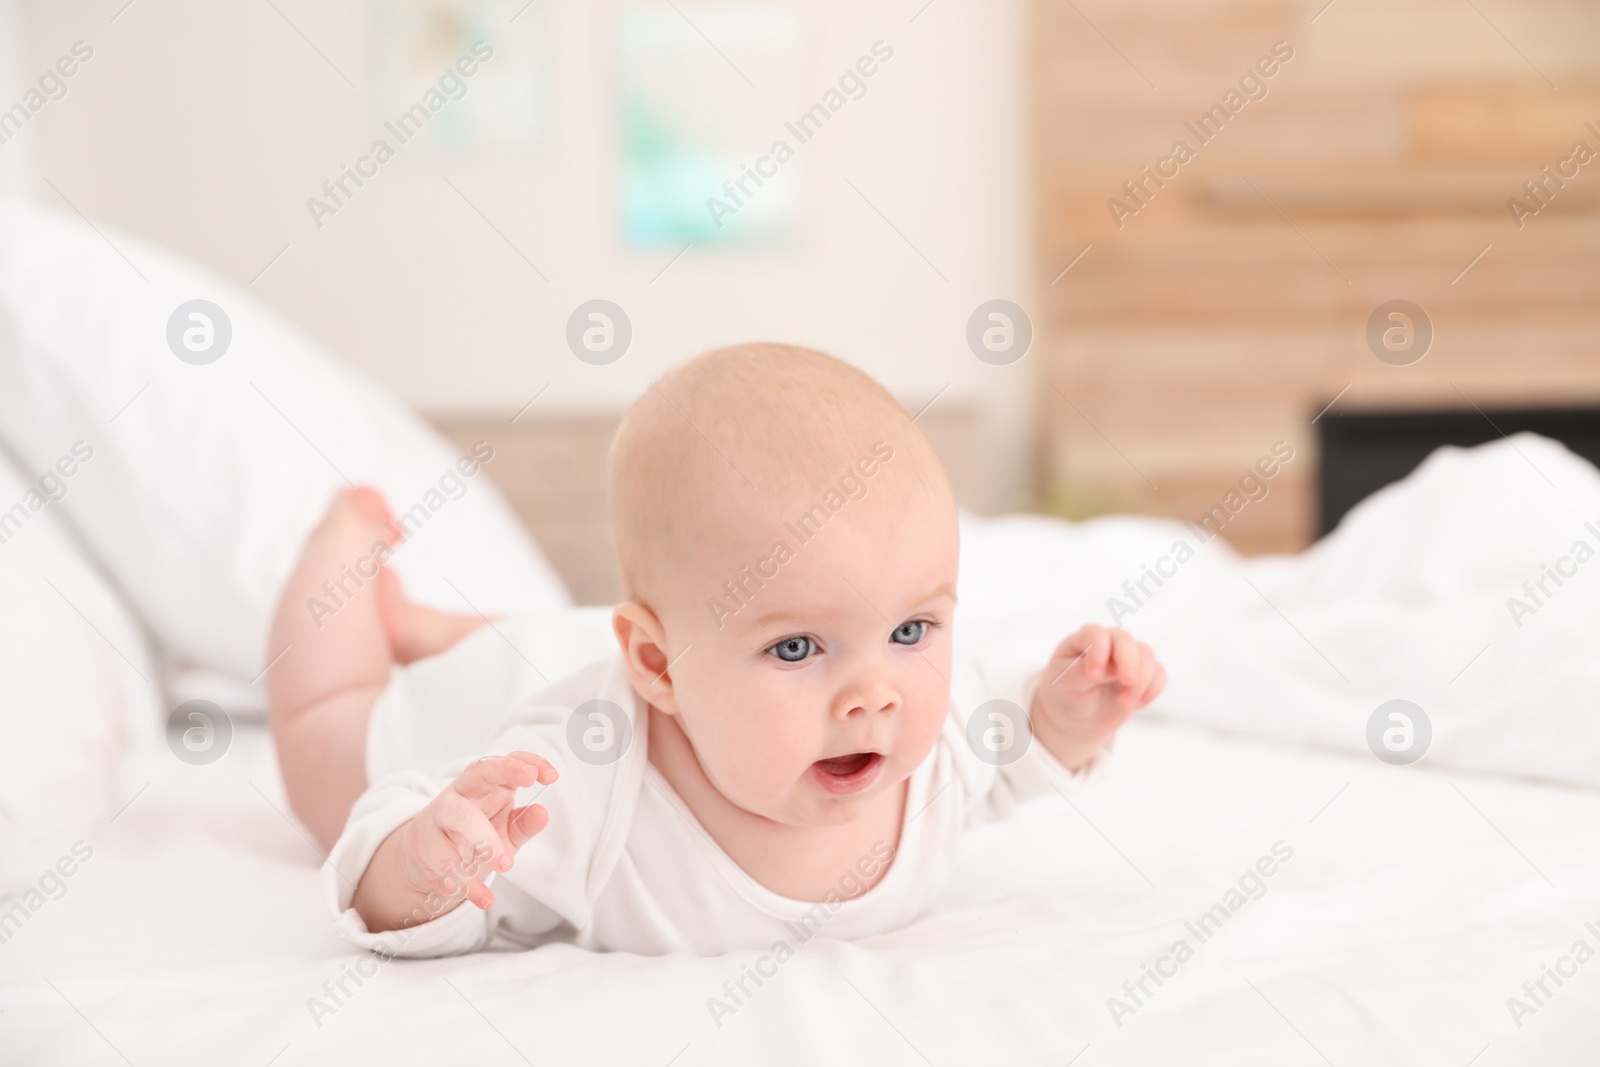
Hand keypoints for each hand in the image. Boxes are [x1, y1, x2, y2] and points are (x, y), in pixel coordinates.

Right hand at [396, 751, 558, 913]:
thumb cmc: (472, 840)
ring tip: (506, 865)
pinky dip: (466, 883)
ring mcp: (437, 817)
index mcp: (482, 786)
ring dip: (484, 840)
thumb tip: (542, 813)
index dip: (524, 762)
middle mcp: (459, 794)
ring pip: (458, 816)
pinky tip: (483, 898)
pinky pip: (444, 862)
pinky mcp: (423, 847)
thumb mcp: (503, 832)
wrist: (426, 865)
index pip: (502, 763)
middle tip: (531, 786)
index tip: (552, 775)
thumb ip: (524, 824)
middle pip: (476, 773)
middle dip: (504, 773)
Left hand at [1031, 624, 1165, 770]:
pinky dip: (1152, 689)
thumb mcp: (1066, 685)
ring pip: (1146, 655)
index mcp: (1082, 640)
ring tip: (1126, 703)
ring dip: (1142, 680)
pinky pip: (1159, 674)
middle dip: (1129, 661)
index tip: (1095, 675)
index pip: (1095, 634)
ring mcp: (1127, 657)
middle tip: (1127, 682)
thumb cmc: (1066, 695)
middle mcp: (1107, 643)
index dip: (1099, 651)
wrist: (1076, 718)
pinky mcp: (1142, 674)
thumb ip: (1084, 671)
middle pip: (1125, 640)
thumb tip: (1112, 667)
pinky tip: (1137, 704)